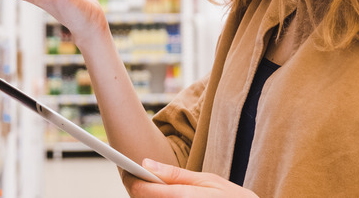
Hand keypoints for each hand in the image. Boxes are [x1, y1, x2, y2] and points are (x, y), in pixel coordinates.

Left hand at [123, 160, 259, 197]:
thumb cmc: (230, 197)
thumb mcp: (207, 179)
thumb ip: (175, 174)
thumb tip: (147, 163)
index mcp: (183, 196)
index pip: (144, 191)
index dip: (132, 182)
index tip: (128, 173)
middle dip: (139, 191)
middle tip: (141, 178)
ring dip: (149, 197)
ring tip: (154, 187)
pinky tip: (165, 195)